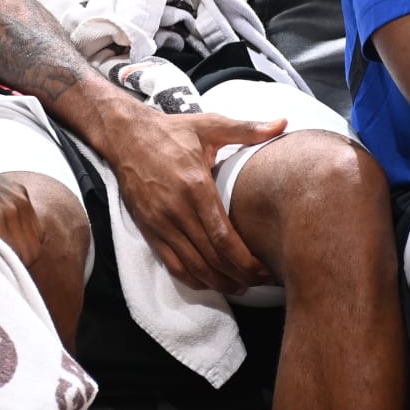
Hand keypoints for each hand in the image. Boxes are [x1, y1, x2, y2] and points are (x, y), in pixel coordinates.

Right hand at [107, 109, 285, 293]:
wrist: (126, 136)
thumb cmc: (171, 132)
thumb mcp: (210, 125)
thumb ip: (247, 128)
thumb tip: (283, 123)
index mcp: (196, 186)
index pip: (224, 237)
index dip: (246, 260)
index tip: (264, 268)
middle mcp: (177, 210)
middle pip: (212, 257)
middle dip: (239, 275)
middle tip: (260, 281)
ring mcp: (161, 223)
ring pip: (193, 266)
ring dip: (218, 282)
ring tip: (241, 286)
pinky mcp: (149, 230)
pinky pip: (172, 264)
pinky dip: (193, 279)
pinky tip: (210, 282)